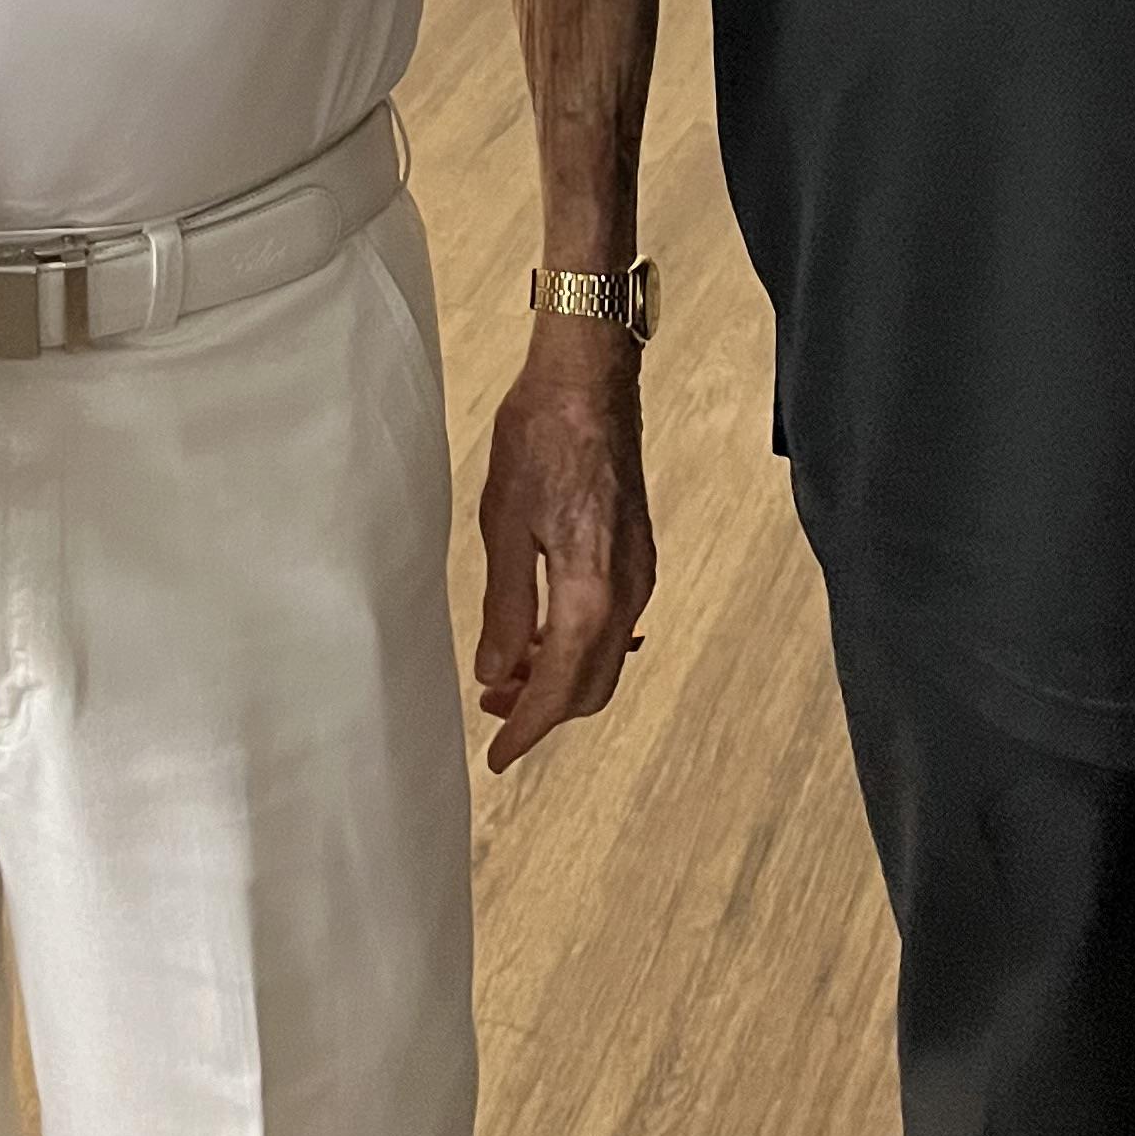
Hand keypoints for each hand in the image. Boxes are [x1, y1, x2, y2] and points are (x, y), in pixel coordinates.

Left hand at [473, 326, 654, 771]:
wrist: (589, 379)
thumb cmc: (540, 438)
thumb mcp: (504, 524)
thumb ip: (505, 609)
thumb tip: (495, 672)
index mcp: (590, 591)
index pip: (559, 689)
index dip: (526, 729)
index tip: (496, 755)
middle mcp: (627, 591)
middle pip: (592, 687)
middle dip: (543, 710)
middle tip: (493, 710)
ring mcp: (641, 573)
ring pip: (607, 659)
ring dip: (562, 679)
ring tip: (510, 670)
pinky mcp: (640, 554)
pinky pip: (617, 627)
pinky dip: (582, 647)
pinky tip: (547, 633)